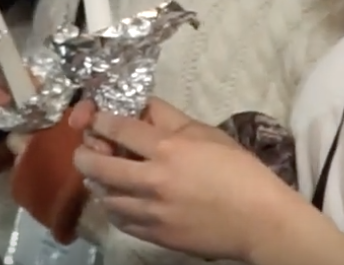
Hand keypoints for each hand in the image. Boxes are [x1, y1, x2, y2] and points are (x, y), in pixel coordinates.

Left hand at [71, 98, 339, 264]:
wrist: (260, 222)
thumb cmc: (240, 172)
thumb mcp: (207, 133)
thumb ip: (170, 119)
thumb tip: (143, 107)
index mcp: (168, 148)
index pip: (117, 129)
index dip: (99, 120)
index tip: (94, 119)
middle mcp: (152, 180)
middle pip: (97, 165)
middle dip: (83, 154)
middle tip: (85, 150)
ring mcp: (152, 212)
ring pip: (104, 197)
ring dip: (98, 183)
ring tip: (104, 177)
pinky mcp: (155, 236)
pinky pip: (121, 221)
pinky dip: (115, 208)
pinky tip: (122, 201)